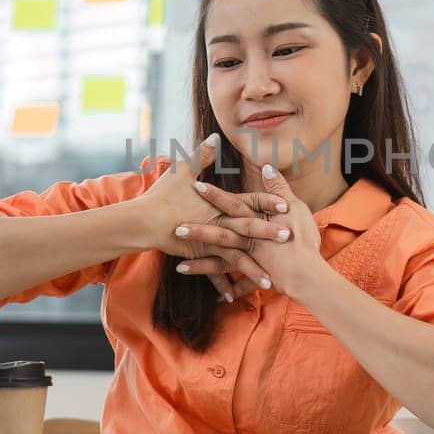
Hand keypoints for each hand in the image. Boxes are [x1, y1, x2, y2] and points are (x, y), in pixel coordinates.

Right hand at [134, 134, 285, 296]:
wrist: (142, 221)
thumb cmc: (162, 196)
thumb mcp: (181, 170)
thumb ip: (202, 155)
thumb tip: (214, 137)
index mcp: (219, 202)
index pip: (249, 200)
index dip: (268, 201)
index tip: (285, 203)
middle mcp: (218, 222)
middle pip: (250, 227)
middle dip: (271, 232)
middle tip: (291, 236)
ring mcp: (210, 240)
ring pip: (237, 254)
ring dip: (254, 266)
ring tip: (271, 280)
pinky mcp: (200, 254)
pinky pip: (216, 271)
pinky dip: (225, 283)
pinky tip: (236, 296)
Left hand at [184, 163, 324, 301]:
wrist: (308, 272)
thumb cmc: (304, 238)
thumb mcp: (296, 207)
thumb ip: (279, 187)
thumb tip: (267, 166)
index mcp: (258, 220)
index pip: (233, 204)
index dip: (215, 195)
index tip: (196, 187)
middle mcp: (250, 240)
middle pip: (220, 233)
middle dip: (198, 231)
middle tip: (177, 229)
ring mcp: (251, 259)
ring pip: (221, 261)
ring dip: (200, 265)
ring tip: (179, 268)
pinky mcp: (256, 275)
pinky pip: (239, 285)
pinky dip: (228, 290)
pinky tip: (215, 297)